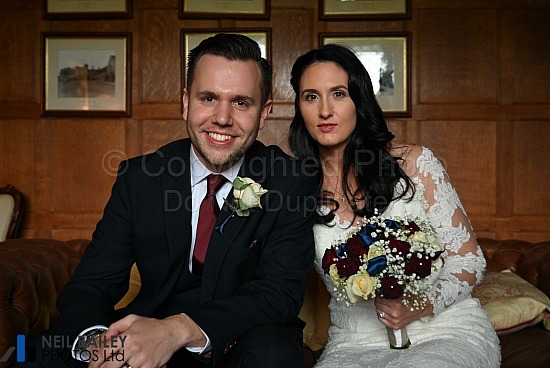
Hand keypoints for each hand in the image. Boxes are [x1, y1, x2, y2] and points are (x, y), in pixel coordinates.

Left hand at [88, 314, 205, 367]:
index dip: (93, 362)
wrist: (172, 332)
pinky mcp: (148, 367)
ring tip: (119, 365)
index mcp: (126, 337)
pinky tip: (131, 365)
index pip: (103, 352)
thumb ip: (115, 327)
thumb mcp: (133, 319)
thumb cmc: (154, 327)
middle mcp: (132, 349)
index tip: (92, 366)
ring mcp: (140, 360)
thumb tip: (103, 337)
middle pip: (108, 366)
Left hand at [374, 296, 432, 329]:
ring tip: (384, 304)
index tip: (379, 294)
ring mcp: (394, 321)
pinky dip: (381, 315)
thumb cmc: (414, 299)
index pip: (379, 299)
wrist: (422, 308)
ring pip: (379, 312)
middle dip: (378, 301)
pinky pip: (382, 320)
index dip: (379, 295)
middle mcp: (394, 314)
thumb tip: (380, 289)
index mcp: (396, 305)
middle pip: (378, 306)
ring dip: (380, 307)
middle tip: (381, 298)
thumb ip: (390, 291)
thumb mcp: (401, 292)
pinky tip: (385, 311)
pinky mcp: (395, 326)